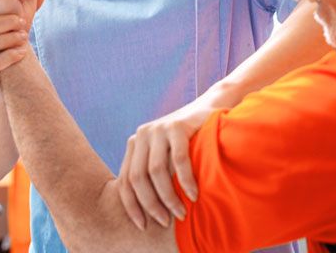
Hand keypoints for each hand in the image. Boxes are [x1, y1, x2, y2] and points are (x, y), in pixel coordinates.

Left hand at [117, 103, 209, 229]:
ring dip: (168, 197)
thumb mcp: (164, 155)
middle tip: (165, 221)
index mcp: (134, 144)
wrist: (209, 109)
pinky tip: (194, 195)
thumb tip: (146, 213)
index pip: (125, 180)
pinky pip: (179, 160)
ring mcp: (158, 128)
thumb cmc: (188, 140)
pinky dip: (186, 181)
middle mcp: (142, 135)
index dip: (131, 206)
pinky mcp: (177, 126)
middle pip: (138, 178)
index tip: (142, 226)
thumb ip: (152, 174)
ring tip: (181, 213)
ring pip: (156, 171)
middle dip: (150, 204)